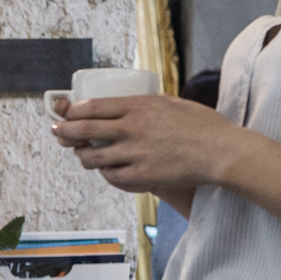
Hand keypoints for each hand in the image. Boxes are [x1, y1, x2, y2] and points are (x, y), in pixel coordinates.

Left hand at [51, 94, 239, 194]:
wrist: (222, 152)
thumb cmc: (202, 126)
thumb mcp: (171, 103)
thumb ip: (145, 105)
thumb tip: (124, 106)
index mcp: (139, 107)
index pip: (92, 107)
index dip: (72, 112)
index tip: (66, 114)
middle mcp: (132, 129)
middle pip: (83, 131)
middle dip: (64, 132)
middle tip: (58, 133)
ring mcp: (135, 154)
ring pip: (92, 157)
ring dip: (82, 156)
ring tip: (81, 155)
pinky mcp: (142, 176)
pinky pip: (111, 177)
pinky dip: (105, 173)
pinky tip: (106, 170)